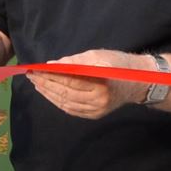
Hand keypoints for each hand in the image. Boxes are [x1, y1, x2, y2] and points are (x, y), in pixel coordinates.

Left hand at [27, 49, 147, 121]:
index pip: (68, 79)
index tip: (35, 69)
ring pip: (66, 103)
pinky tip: (49, 94)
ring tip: (37, 85)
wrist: (138, 82)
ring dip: (49, 94)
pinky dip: (58, 102)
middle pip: (65, 93)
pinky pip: (71, 110)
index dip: (50, 75)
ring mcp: (97, 110)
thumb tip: (51, 65)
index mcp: (101, 81)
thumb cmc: (118, 64)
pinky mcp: (95, 115)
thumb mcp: (98, 55)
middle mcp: (99, 99)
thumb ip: (73, 61)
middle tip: (32, 77)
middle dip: (46, 84)